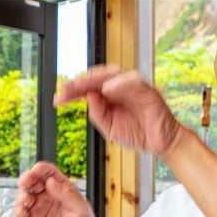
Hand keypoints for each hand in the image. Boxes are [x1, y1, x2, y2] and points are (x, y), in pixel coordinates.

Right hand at [14, 161, 98, 216]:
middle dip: (27, 178)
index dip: (41, 169)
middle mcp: (48, 195)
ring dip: (22, 194)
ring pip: (24, 195)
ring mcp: (38, 207)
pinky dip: (18, 209)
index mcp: (61, 187)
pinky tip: (21, 210)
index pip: (49, 173)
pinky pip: (21, 212)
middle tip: (25, 181)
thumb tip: (51, 182)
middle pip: (33, 181)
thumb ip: (67, 194)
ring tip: (26, 199)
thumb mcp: (81, 209)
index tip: (36, 169)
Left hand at [56, 65, 184, 157]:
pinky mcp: (146, 89)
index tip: (57, 99)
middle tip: (64, 90)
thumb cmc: (136, 133)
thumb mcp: (110, 129)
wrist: (160, 143)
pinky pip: (133, 81)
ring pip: (112, 73)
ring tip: (80, 86)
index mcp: (107, 96)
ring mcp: (132, 86)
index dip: (71, 92)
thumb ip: (98, 114)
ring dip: (95, 78)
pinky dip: (120, 83)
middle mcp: (118, 87)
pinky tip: (107, 90)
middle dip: (78, 83)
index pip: (86, 89)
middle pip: (95, 78)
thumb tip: (87, 98)